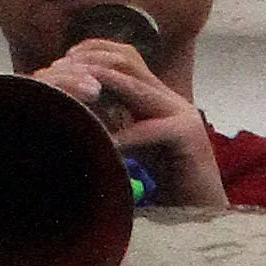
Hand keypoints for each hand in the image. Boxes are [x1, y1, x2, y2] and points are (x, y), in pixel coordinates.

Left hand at [32, 38, 228, 211]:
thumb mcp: (135, 147)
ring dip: (103, 84)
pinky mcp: (189, 137)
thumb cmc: (167, 185)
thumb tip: (76, 111)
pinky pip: (152, 129)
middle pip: (128, 61)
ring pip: (137, 88)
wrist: (203, 214)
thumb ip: (116, 125)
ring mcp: (182, 115)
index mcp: (157, 98)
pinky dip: (126, 135)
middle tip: (61, 69)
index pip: (125, 55)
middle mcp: (170, 99)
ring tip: (76, 90)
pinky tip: (106, 143)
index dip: (93, 50)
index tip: (64, 59)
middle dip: (91, 62)